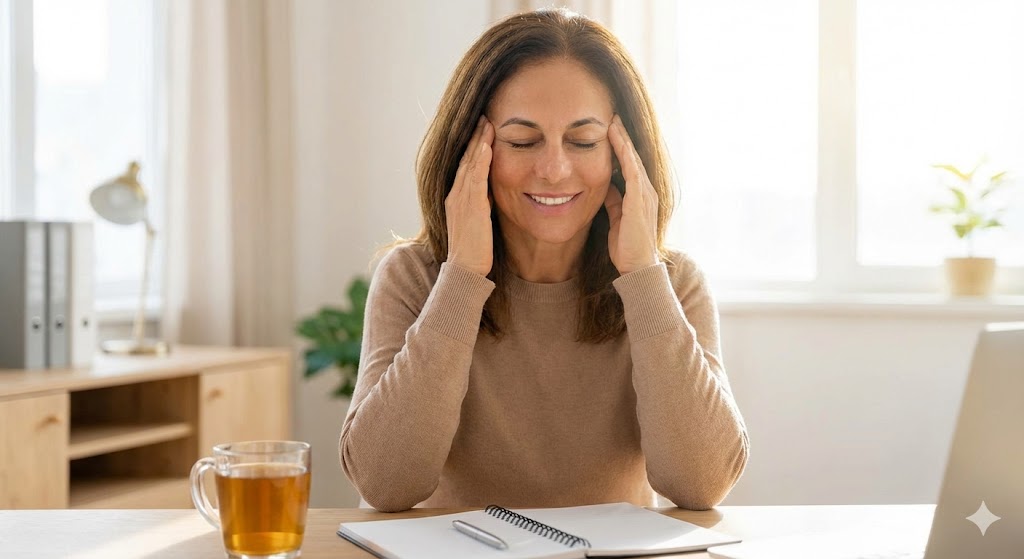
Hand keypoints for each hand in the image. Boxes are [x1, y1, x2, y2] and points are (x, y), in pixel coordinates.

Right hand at [445, 116, 494, 275]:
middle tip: (483, 116)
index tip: (482, 128)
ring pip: (469, 165)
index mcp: (456, 197)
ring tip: (486, 123)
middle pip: (466, 159)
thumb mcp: (478, 221)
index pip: (466, 165)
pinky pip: (475, 179)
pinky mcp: (470, 207)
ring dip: (478, 142)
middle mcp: (455, 195)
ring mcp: (461, 200)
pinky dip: (480, 161)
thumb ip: (482, 204)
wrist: (465, 269)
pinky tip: (486, 147)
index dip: (473, 146)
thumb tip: (492, 192)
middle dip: (475, 137)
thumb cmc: (474, 249)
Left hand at [604, 114, 658, 273]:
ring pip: (634, 160)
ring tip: (613, 122)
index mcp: (641, 194)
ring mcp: (645, 194)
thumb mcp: (617, 216)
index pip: (630, 164)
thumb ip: (613, 200)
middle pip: (634, 156)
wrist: (638, 266)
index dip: (621, 146)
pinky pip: (632, 172)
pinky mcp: (639, 201)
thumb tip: (604, 185)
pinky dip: (625, 155)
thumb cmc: (627, 246)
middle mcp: (646, 190)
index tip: (610, 128)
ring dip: (623, 140)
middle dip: (623, 136)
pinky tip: (617, 142)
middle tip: (612, 116)